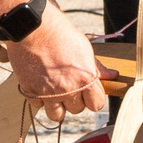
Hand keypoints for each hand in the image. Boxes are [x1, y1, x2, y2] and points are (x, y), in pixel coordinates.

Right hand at [0, 6, 108, 123]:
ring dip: (58, 106)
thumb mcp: (84, 48)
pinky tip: (41, 84)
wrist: (32, 27)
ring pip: (57, 115)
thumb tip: (113, 76)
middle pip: (77, 110)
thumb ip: (97, 67)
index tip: (89, 92)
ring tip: (55, 92)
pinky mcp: (30, 91)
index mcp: (85, 78)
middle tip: (69, 85)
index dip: (93, 98)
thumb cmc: (60, 33)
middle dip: (75, 100)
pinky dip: (40, 98)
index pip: (97, 104)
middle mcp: (68, 89)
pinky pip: (38, 106)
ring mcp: (48, 92)